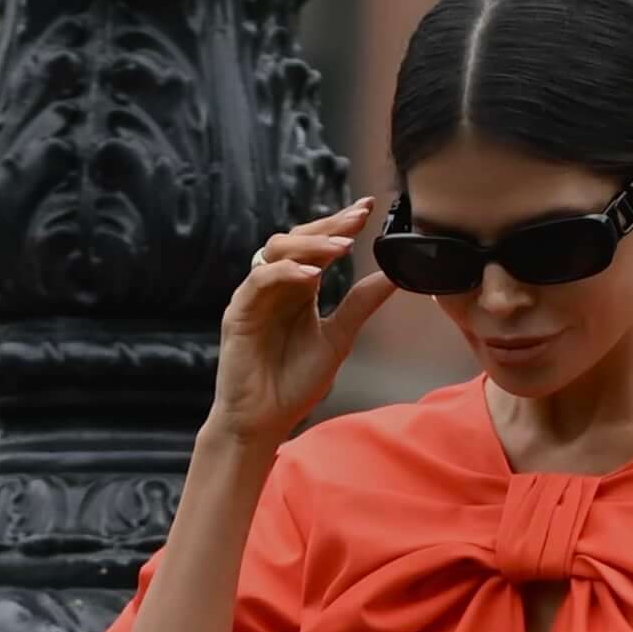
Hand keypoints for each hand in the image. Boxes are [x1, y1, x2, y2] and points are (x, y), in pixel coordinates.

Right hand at [213, 198, 392, 454]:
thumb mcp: (338, 338)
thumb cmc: (294, 384)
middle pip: (297, 237)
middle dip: (328, 225)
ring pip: (277, 250)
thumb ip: (360, 305)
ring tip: (342, 247)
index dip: (340, 225)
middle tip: (358, 218)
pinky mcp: (239, 312)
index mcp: (298, 289)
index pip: (318, 245)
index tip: (368, 209)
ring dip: (310, 245)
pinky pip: (261, 280)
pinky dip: (286, 272)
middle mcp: (275, 286)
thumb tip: (393, 276)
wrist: (264, 422)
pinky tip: (312, 275)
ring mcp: (255, 296)